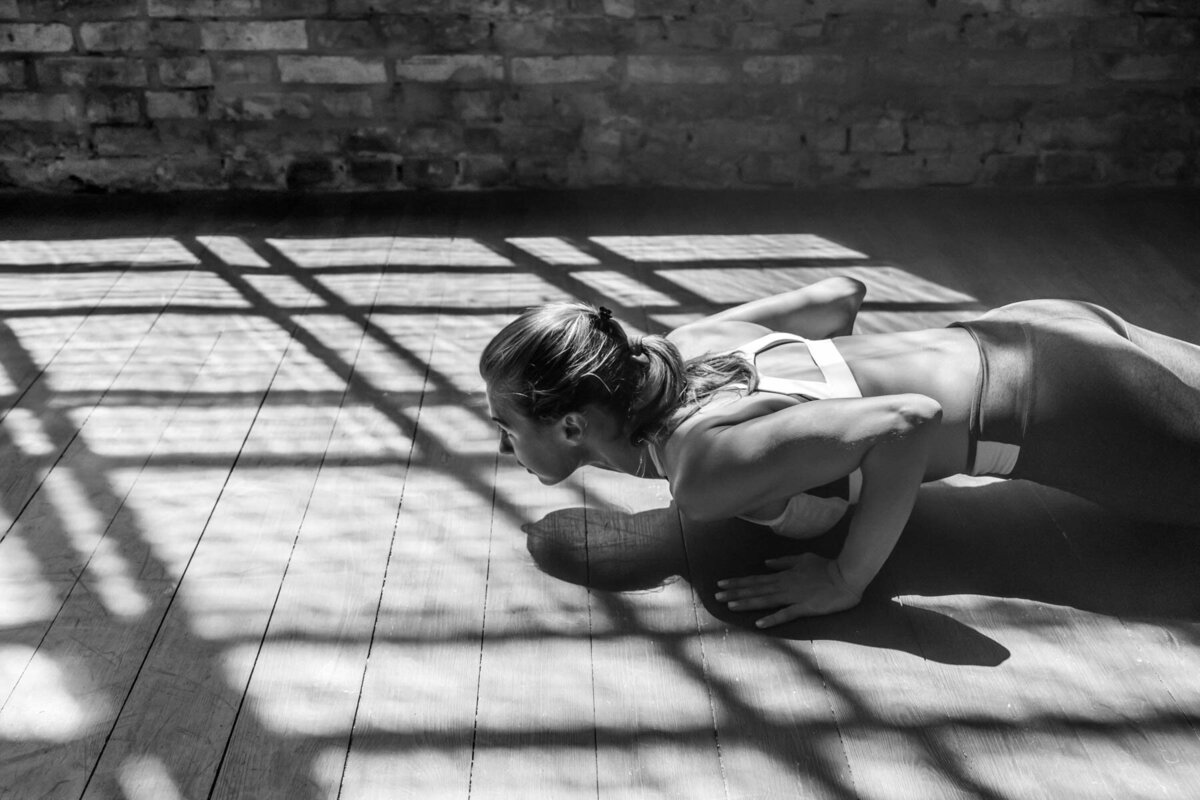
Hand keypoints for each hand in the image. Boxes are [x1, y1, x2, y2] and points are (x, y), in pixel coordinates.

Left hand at [714, 553, 861, 627]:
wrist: (847, 576)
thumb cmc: (826, 568)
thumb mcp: (803, 559)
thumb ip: (784, 563)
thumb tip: (766, 564)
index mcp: (783, 576)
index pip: (756, 579)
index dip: (738, 582)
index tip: (721, 584)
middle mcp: (784, 586)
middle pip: (755, 589)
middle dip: (735, 593)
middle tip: (716, 596)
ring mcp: (794, 597)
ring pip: (765, 600)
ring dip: (747, 603)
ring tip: (730, 606)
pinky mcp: (805, 607)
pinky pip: (786, 614)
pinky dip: (772, 619)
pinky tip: (759, 623)